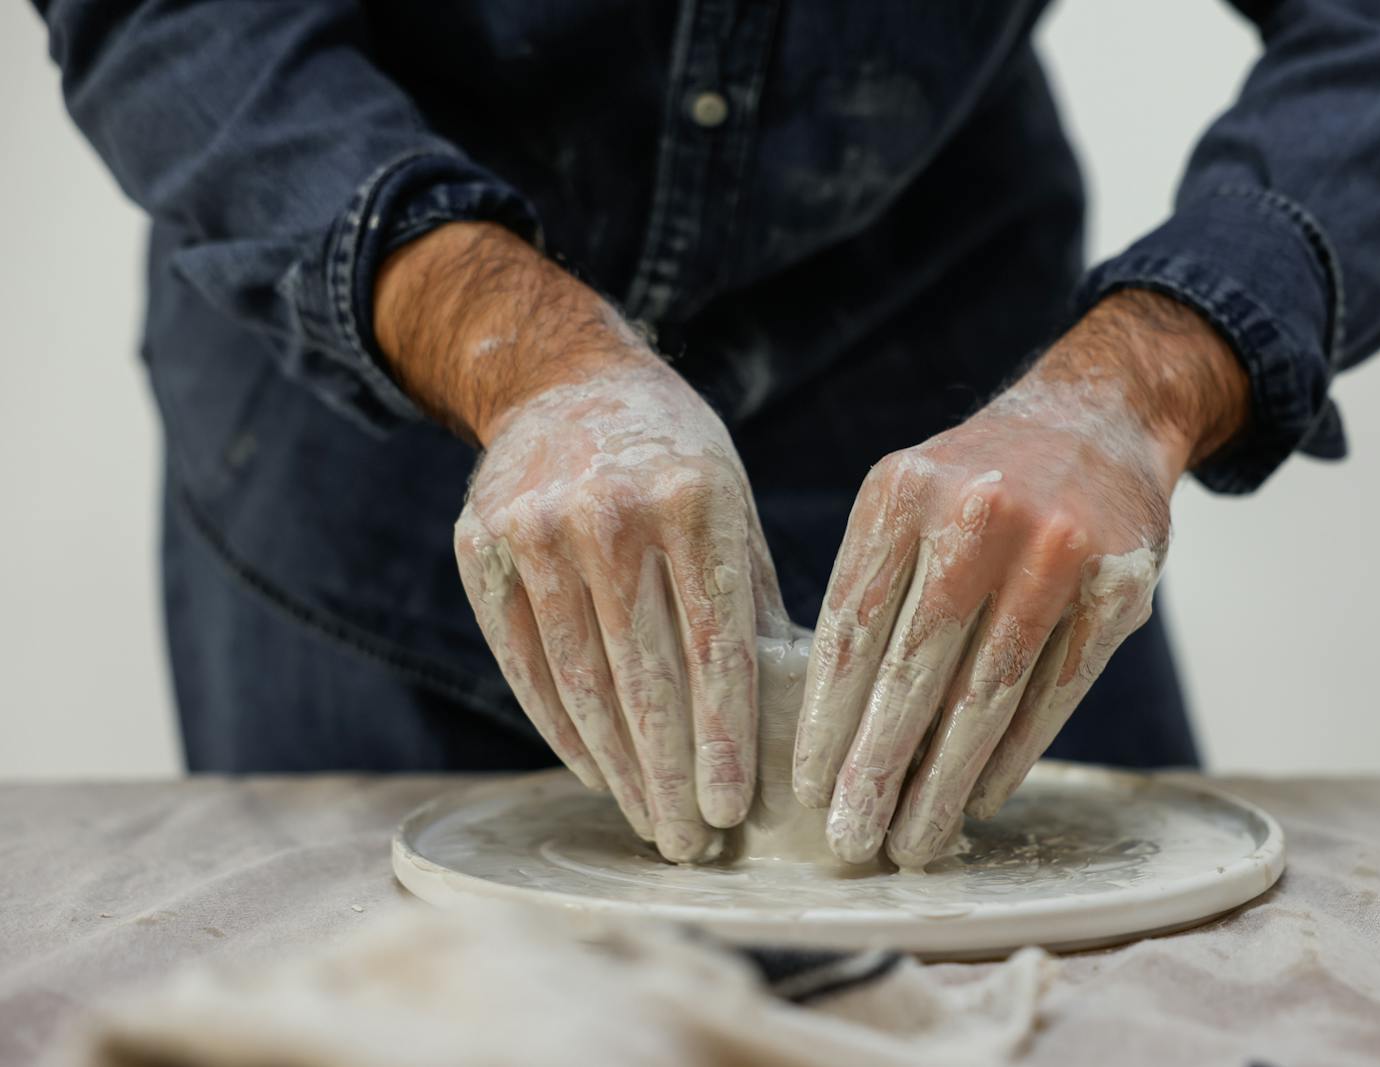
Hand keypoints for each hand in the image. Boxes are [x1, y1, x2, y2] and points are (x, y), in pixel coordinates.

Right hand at [375, 224, 788, 861]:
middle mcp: (610, 512)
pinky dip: (561, 728)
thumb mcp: (733, 503)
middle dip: (670, 772)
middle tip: (689, 842)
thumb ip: (752, 600)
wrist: (565, 382)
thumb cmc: (675, 458)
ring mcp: (535, 529)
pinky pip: (526, 663)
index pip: (714, 643)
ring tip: (648, 822)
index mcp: (694, 497)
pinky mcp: (481, 548)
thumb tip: (795, 714)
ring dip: (617, 767)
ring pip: (581, 680)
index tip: (731, 808)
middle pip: (645, 675)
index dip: (723, 736)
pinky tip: (595, 772)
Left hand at [793, 290, 1249, 866]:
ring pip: (986, 693)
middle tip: (849, 840)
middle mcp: (976, 514)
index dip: (826, 718)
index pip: (852, 628)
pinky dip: (1014, 754)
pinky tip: (982, 796)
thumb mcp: (908, 498)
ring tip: (914, 840)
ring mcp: (1054, 549)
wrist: (1098, 421)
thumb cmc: (979, 482)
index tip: (807, 788)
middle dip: (875, 768)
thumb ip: (872, 584)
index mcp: (902, 492)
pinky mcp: (1117, 586)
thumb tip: (829, 721)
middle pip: (912, 671)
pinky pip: (1055, 691)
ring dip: (944, 781)